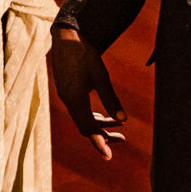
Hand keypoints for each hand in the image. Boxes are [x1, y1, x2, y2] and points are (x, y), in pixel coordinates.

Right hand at [51, 30, 126, 158]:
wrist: (66, 35)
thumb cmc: (84, 53)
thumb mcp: (101, 76)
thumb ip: (111, 99)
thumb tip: (123, 120)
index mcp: (75, 99)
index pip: (88, 128)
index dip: (99, 142)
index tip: (108, 156)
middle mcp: (68, 100)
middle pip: (85, 126)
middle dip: (103, 136)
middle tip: (121, 141)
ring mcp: (66, 95)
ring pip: (83, 118)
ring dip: (100, 124)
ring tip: (118, 128)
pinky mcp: (67, 90)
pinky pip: (80, 110)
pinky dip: (93, 115)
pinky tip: (105, 114)